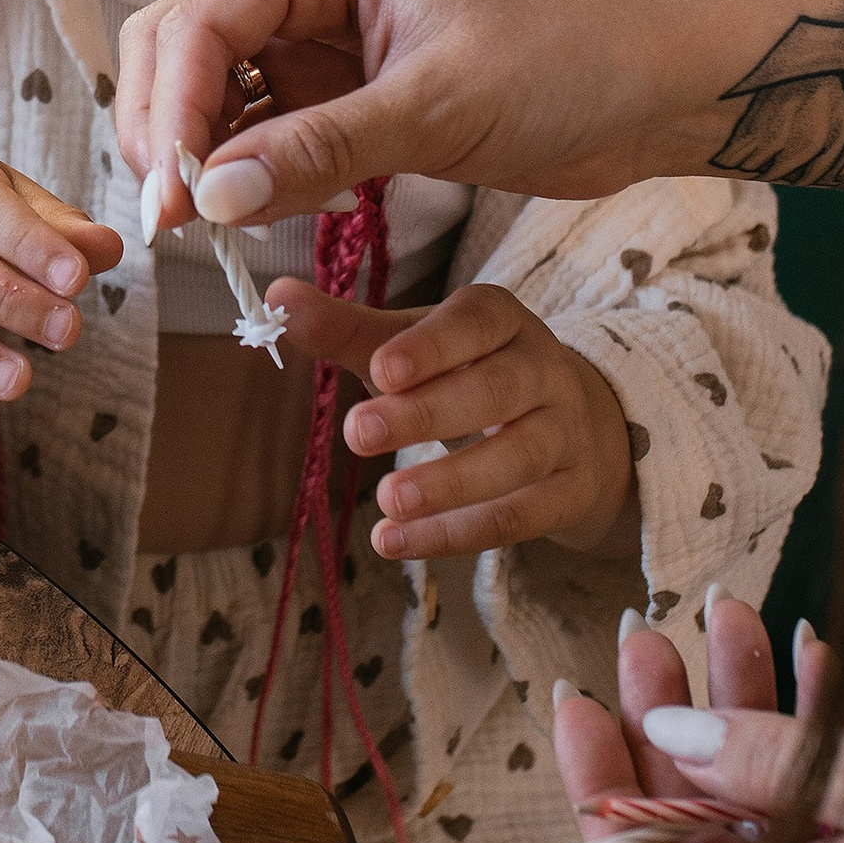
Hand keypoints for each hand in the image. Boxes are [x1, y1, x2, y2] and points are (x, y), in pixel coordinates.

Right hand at [115, 0, 671, 230]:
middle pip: (178, 49)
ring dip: (198, 159)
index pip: (199, 24)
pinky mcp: (341, 95)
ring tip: (210, 234)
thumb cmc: (568, 60)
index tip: (175, 205)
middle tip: (176, 223)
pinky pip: (261, 134)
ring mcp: (317, 41)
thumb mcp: (440, 107)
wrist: (654, 85)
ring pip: (210, 97)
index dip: (172, 115)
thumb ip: (318, 149)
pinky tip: (259, 219)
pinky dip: (246, 177)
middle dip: (165, 131)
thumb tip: (210, 198)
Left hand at [276, 276, 639, 562]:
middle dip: (428, 414)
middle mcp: (542, 369)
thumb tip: (275, 299)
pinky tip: (396, 543)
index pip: (475, 322)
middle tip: (358, 434)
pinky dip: (457, 533)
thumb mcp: (411, 348)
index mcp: (501, 320)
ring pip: (519, 457)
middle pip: (497, 389)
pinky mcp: (569, 492)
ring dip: (450, 483)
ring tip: (386, 502)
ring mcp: (564, 433)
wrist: (568, 425)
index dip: (431, 345)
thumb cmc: (465, 374)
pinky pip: (519, 516)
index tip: (380, 368)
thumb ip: (346, 329)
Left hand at [549, 595, 843, 842]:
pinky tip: (818, 666)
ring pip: (765, 820)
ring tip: (732, 617)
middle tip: (654, 634)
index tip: (578, 698)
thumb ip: (761, 760)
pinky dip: (813, 752)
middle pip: (696, 840)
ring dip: (746, 721)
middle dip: (670, 729)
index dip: (594, 787)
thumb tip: (667, 736)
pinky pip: (830, 828)